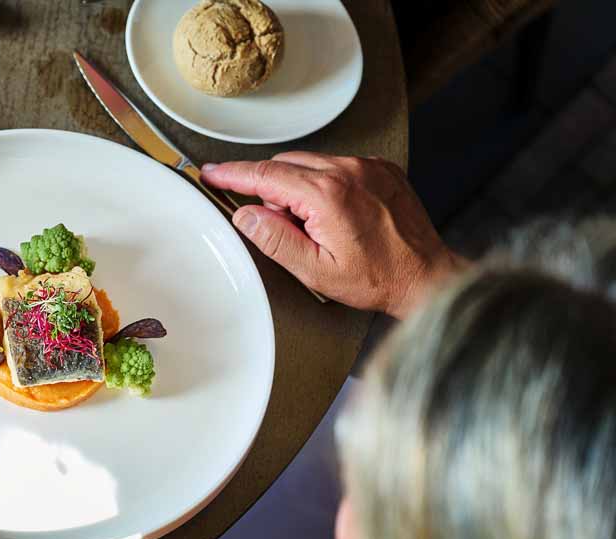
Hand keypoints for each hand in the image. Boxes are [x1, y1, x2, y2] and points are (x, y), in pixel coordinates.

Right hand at [201, 153, 465, 317]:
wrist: (425, 275)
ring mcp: (367, 165)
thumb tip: (246, 215)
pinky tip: (336, 214)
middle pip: (285, 165)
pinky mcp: (380, 167)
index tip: (212, 173)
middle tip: (280, 226)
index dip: (232, 174)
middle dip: (271, 190)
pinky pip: (336, 164)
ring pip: (310, 163)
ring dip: (298, 187)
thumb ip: (275, 239)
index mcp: (327, 195)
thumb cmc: (376, 278)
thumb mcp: (315, 270)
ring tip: (315, 226)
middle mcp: (348, 170)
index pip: (265, 175)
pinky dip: (323, 182)